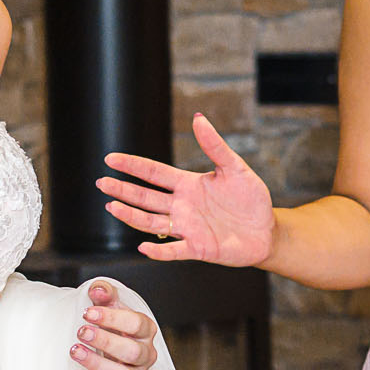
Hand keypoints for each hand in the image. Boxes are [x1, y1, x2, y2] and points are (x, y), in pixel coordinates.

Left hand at [71, 281, 159, 369]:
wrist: (110, 347)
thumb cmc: (111, 326)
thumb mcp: (108, 306)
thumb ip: (104, 293)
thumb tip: (97, 289)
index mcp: (145, 330)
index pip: (136, 324)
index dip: (112, 318)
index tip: (88, 313)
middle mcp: (146, 354)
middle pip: (132, 351)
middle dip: (105, 341)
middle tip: (81, 332)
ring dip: (99, 365)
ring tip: (76, 352)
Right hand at [99, 113, 275, 266]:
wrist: (267, 231)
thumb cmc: (252, 200)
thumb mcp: (236, 168)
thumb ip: (215, 146)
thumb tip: (199, 119)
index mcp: (188, 184)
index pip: (154, 173)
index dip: (132, 165)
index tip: (111, 159)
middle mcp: (182, 206)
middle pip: (146, 197)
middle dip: (123, 190)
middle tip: (102, 183)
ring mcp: (187, 228)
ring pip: (152, 221)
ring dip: (132, 215)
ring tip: (112, 206)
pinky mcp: (197, 248)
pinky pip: (173, 250)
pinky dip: (158, 250)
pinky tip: (143, 246)